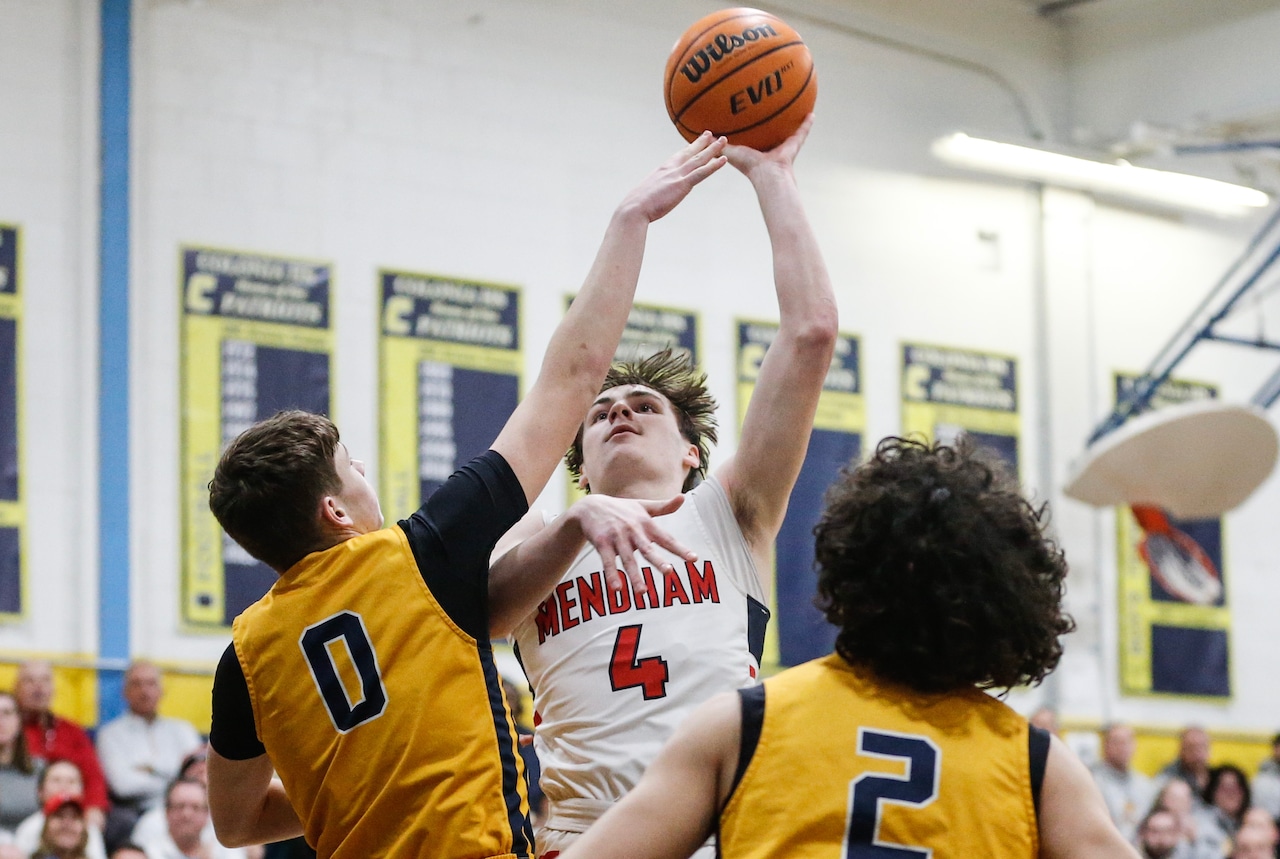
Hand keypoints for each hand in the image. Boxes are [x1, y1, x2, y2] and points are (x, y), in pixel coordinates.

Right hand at [565, 494, 696, 592]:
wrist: (589, 506)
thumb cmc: (620, 509)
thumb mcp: (642, 506)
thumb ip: (663, 506)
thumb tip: (683, 497)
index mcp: (645, 523)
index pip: (666, 538)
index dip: (680, 548)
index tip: (694, 559)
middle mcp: (633, 530)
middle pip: (647, 549)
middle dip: (657, 561)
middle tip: (669, 572)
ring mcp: (616, 537)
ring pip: (627, 559)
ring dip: (634, 576)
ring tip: (642, 592)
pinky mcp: (602, 543)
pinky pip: (608, 562)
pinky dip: (611, 575)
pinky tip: (616, 588)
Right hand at [620, 132, 727, 222]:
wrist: (634, 208)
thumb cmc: (637, 206)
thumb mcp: (647, 194)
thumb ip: (655, 192)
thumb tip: (655, 197)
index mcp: (662, 170)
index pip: (679, 156)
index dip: (689, 148)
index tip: (696, 142)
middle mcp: (671, 169)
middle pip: (690, 152)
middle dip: (702, 143)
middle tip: (711, 135)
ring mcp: (677, 175)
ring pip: (699, 159)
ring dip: (713, 149)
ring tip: (723, 141)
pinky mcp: (682, 184)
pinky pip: (701, 172)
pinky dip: (713, 165)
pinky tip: (723, 160)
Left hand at [724, 112, 813, 177]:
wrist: (768, 175)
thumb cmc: (749, 167)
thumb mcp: (731, 153)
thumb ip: (719, 145)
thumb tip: (704, 136)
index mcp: (757, 147)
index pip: (754, 133)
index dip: (753, 124)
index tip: (751, 112)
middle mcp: (771, 145)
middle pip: (773, 129)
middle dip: (773, 119)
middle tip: (774, 103)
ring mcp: (784, 145)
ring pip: (788, 129)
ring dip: (792, 119)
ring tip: (796, 103)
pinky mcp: (794, 144)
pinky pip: (802, 132)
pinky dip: (807, 124)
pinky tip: (811, 112)